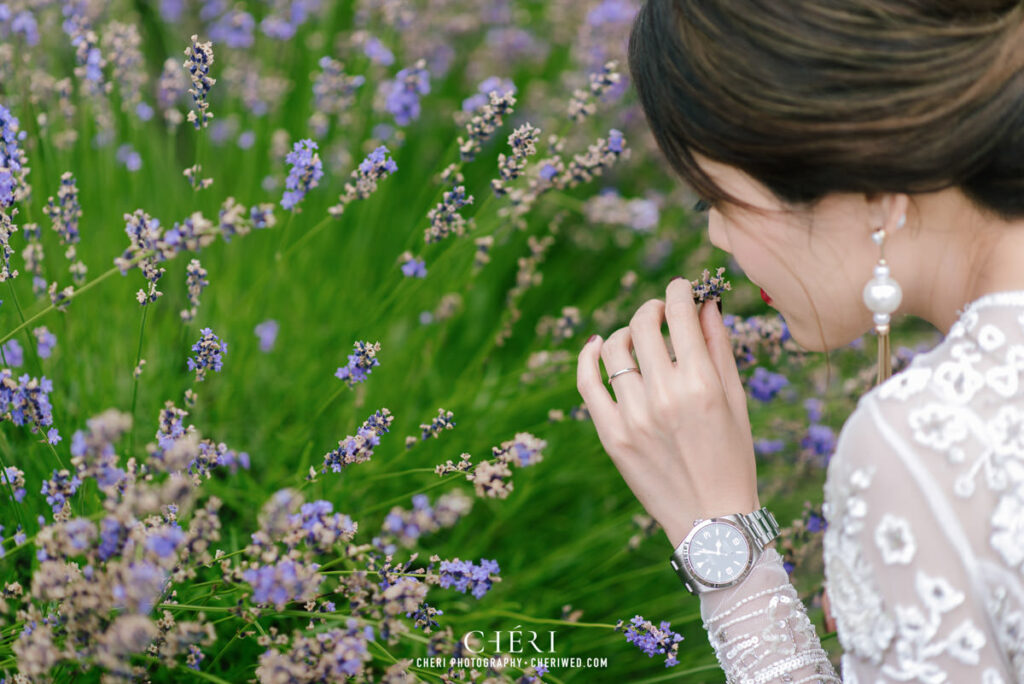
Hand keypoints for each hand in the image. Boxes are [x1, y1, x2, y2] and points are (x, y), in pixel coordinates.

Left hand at [576, 277, 759, 549]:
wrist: (712, 522)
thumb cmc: (733, 458)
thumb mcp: (736, 401)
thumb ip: (718, 348)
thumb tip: (705, 304)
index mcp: (701, 384)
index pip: (679, 314)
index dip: (678, 291)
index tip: (680, 288)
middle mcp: (664, 396)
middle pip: (643, 325)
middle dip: (653, 309)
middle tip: (660, 312)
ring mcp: (633, 417)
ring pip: (614, 349)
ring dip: (626, 332)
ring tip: (637, 338)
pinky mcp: (611, 436)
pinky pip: (587, 384)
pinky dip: (588, 357)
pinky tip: (596, 346)